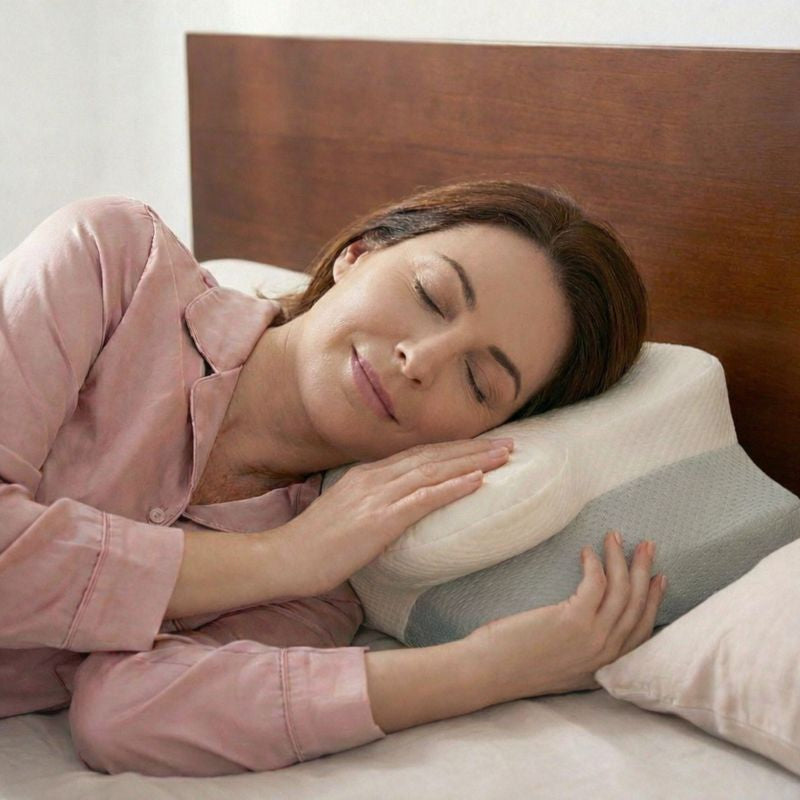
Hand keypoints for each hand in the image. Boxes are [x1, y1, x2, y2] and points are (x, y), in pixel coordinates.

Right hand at [278, 436, 515, 597]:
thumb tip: (398, 511)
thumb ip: (373, 506)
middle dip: (472, 449)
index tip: (482, 446)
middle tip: (508, 443)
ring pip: (432, 471)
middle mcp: (374, 478)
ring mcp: (376, 497)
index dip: (453, 449)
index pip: (419, 455)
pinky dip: (452, 487)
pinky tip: (477, 482)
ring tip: (503, 456)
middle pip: (432, 456)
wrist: (284, 558)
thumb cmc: (314, 545)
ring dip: (471, 462)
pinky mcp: (378, 520)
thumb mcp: (347, 516)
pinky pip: (422, 499)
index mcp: (367, 476)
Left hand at [466, 530, 665, 703]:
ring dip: (622, 560)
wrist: (488, 673)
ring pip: (621, 592)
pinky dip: (595, 563)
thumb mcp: (560, 662)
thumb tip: (585, 619)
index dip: (653, 600)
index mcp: (605, 666)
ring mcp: (592, 639)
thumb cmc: (514, 663)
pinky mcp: (573, 621)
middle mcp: (605, 655)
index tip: (658, 576)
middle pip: (637, 606)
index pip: (643, 630)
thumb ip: (580, 647)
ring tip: (615, 537)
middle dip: (645, 571)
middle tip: (646, 545)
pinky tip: (587, 551)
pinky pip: (595, 584)